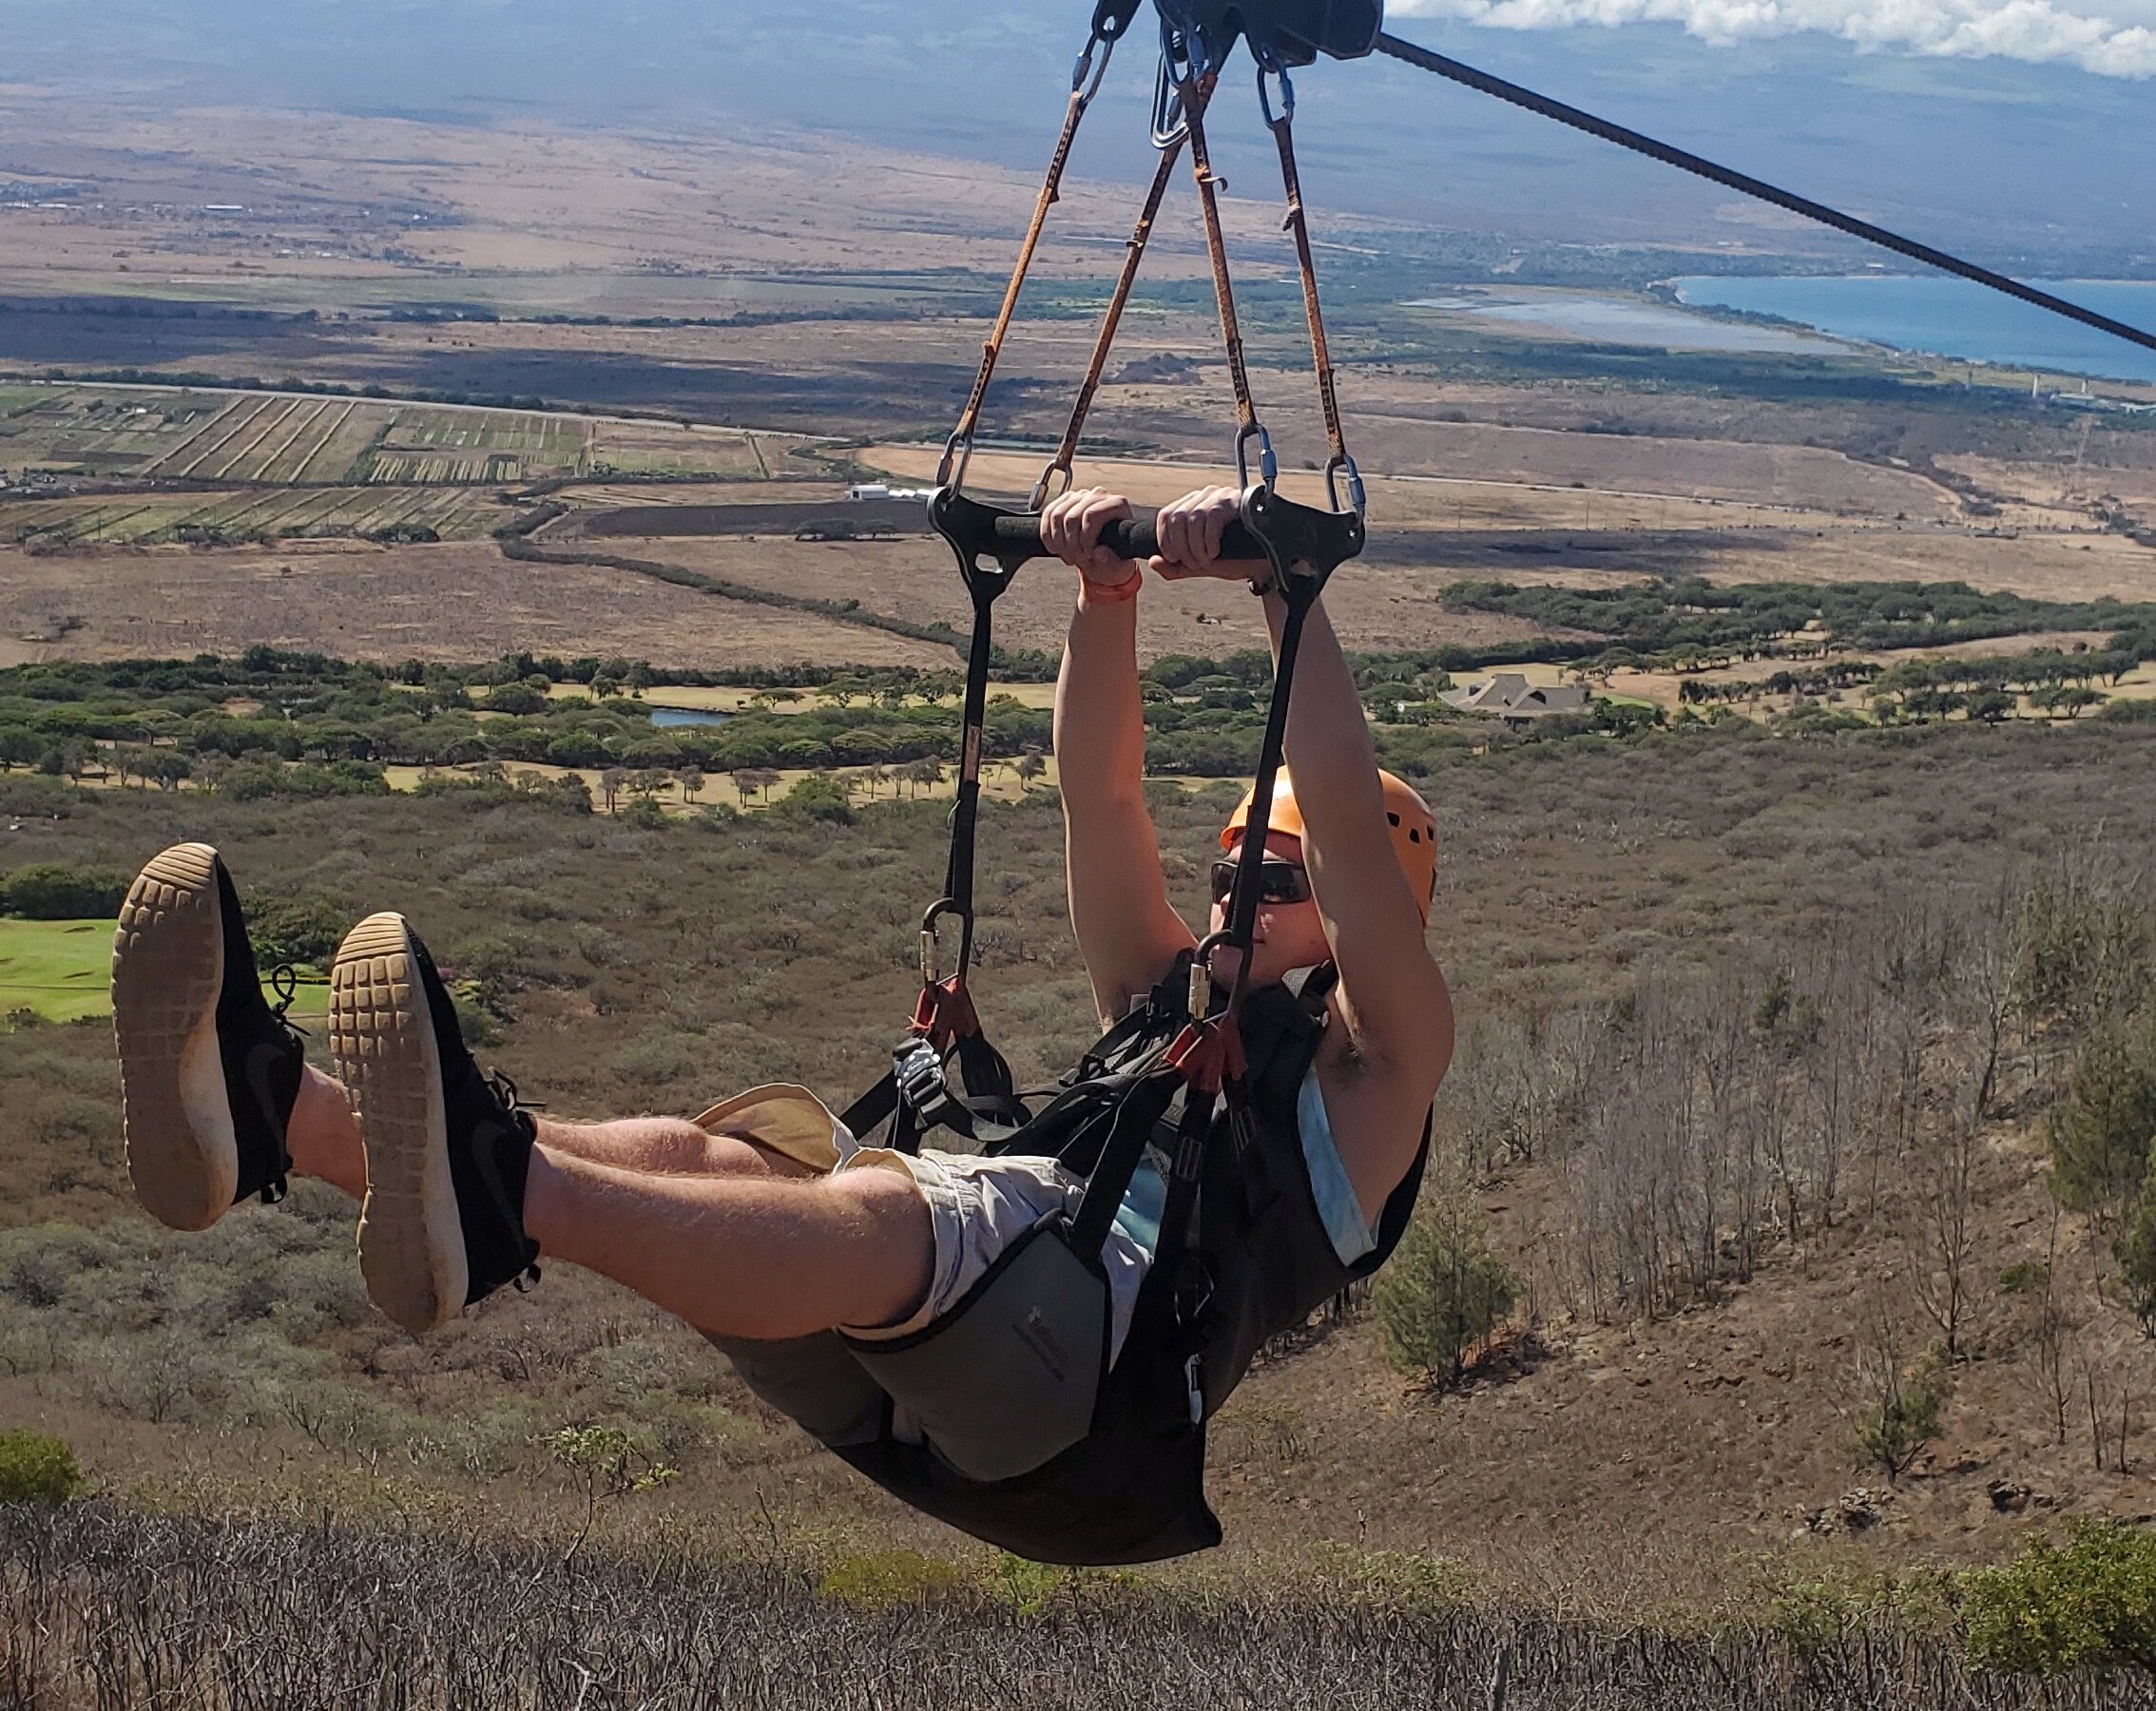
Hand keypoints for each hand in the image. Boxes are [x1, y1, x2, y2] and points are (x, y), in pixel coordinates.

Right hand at [1041, 488, 1138, 592]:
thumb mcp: (1116, 565)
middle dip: (1070, 544)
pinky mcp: (1066, 500)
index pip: (1091, 516)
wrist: (1103, 555)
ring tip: (1068, 556)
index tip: (1089, 555)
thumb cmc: (1113, 558)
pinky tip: (1054, 548)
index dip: (1086, 540)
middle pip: (1072, 517)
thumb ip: (1110, 561)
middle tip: (1076, 560)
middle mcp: (1099, 495)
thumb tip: (1099, 552)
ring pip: (1057, 515)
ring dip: (1058, 542)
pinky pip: (1048, 514)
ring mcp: (1081, 495)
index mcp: (1118, 504)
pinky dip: (1047, 535)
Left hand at [1149, 486, 1266, 580]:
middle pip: (1176, 517)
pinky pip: (1212, 518)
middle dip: (1180, 547)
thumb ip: (1177, 567)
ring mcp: (1220, 496)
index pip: (1166, 515)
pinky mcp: (1234, 501)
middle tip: (1194, 564)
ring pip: (1192, 519)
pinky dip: (1209, 540)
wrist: (1266, 560)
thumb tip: (1153, 562)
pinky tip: (1216, 552)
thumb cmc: (1235, 558)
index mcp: (1193, 506)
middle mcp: (1204, 496)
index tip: (1173, 558)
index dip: (1164, 539)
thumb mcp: (1201, 566)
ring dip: (1196, 547)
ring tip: (1207, 561)